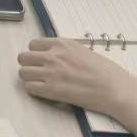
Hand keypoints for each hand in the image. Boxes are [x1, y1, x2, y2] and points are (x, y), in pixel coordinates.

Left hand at [17, 37, 136, 119]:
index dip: (36, 53)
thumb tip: (54, 54)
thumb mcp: (83, 50)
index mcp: (62, 44)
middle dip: (29, 65)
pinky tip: (43, 91)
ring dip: (29, 78)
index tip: (40, 60)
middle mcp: (54, 56)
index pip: (33, 44)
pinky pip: (28, 88)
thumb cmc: (105, 71)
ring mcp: (51, 73)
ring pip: (23, 72)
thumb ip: (65, 51)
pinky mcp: (51, 90)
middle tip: (38, 72)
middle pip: (23, 57)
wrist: (114, 89)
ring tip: (40, 83)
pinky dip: (33, 90)